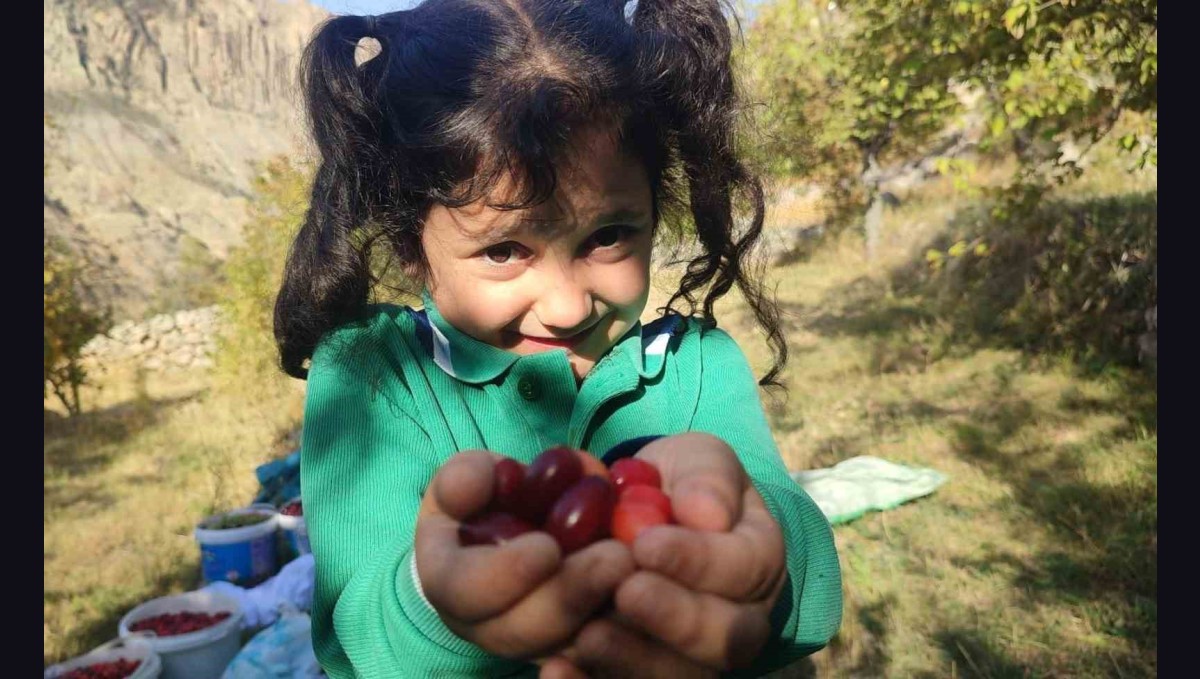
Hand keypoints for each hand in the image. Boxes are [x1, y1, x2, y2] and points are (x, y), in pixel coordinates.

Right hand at [415, 451, 635, 658]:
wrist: (525, 520)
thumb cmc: (491, 495)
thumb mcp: (471, 476)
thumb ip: (465, 477)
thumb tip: (468, 486)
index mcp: (447, 580)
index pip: (462, 590)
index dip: (503, 574)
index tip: (548, 547)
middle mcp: (482, 623)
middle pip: (519, 631)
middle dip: (568, 596)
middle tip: (617, 559)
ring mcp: (530, 639)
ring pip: (564, 644)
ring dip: (603, 607)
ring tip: (639, 566)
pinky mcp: (574, 642)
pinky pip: (600, 647)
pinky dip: (627, 621)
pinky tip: (654, 587)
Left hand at [541, 433, 787, 676]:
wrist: (647, 512)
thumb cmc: (680, 484)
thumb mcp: (700, 460)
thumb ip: (709, 479)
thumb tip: (707, 512)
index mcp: (757, 561)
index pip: (742, 570)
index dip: (697, 561)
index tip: (646, 543)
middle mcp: (738, 621)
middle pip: (724, 641)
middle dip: (674, 619)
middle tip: (625, 592)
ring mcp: (694, 656)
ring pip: (679, 676)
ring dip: (633, 661)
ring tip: (589, 635)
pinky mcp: (646, 671)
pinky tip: (557, 670)